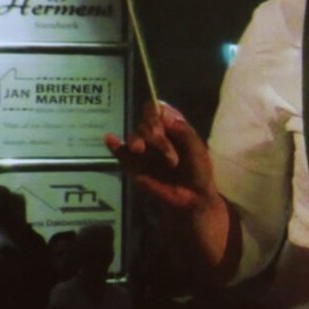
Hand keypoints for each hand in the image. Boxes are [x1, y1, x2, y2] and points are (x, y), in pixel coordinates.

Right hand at [105, 101, 219, 213]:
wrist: (192, 198)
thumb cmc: (198, 171)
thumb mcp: (196, 149)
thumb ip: (183, 131)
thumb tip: (164, 113)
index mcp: (172, 127)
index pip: (158, 110)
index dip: (155, 111)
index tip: (160, 119)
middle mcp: (156, 135)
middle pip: (145, 122)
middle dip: (152, 132)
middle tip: (164, 150)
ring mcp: (144, 150)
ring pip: (135, 136)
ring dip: (138, 140)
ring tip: (140, 149)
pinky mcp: (133, 165)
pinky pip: (121, 153)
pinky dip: (115, 146)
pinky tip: (109, 138)